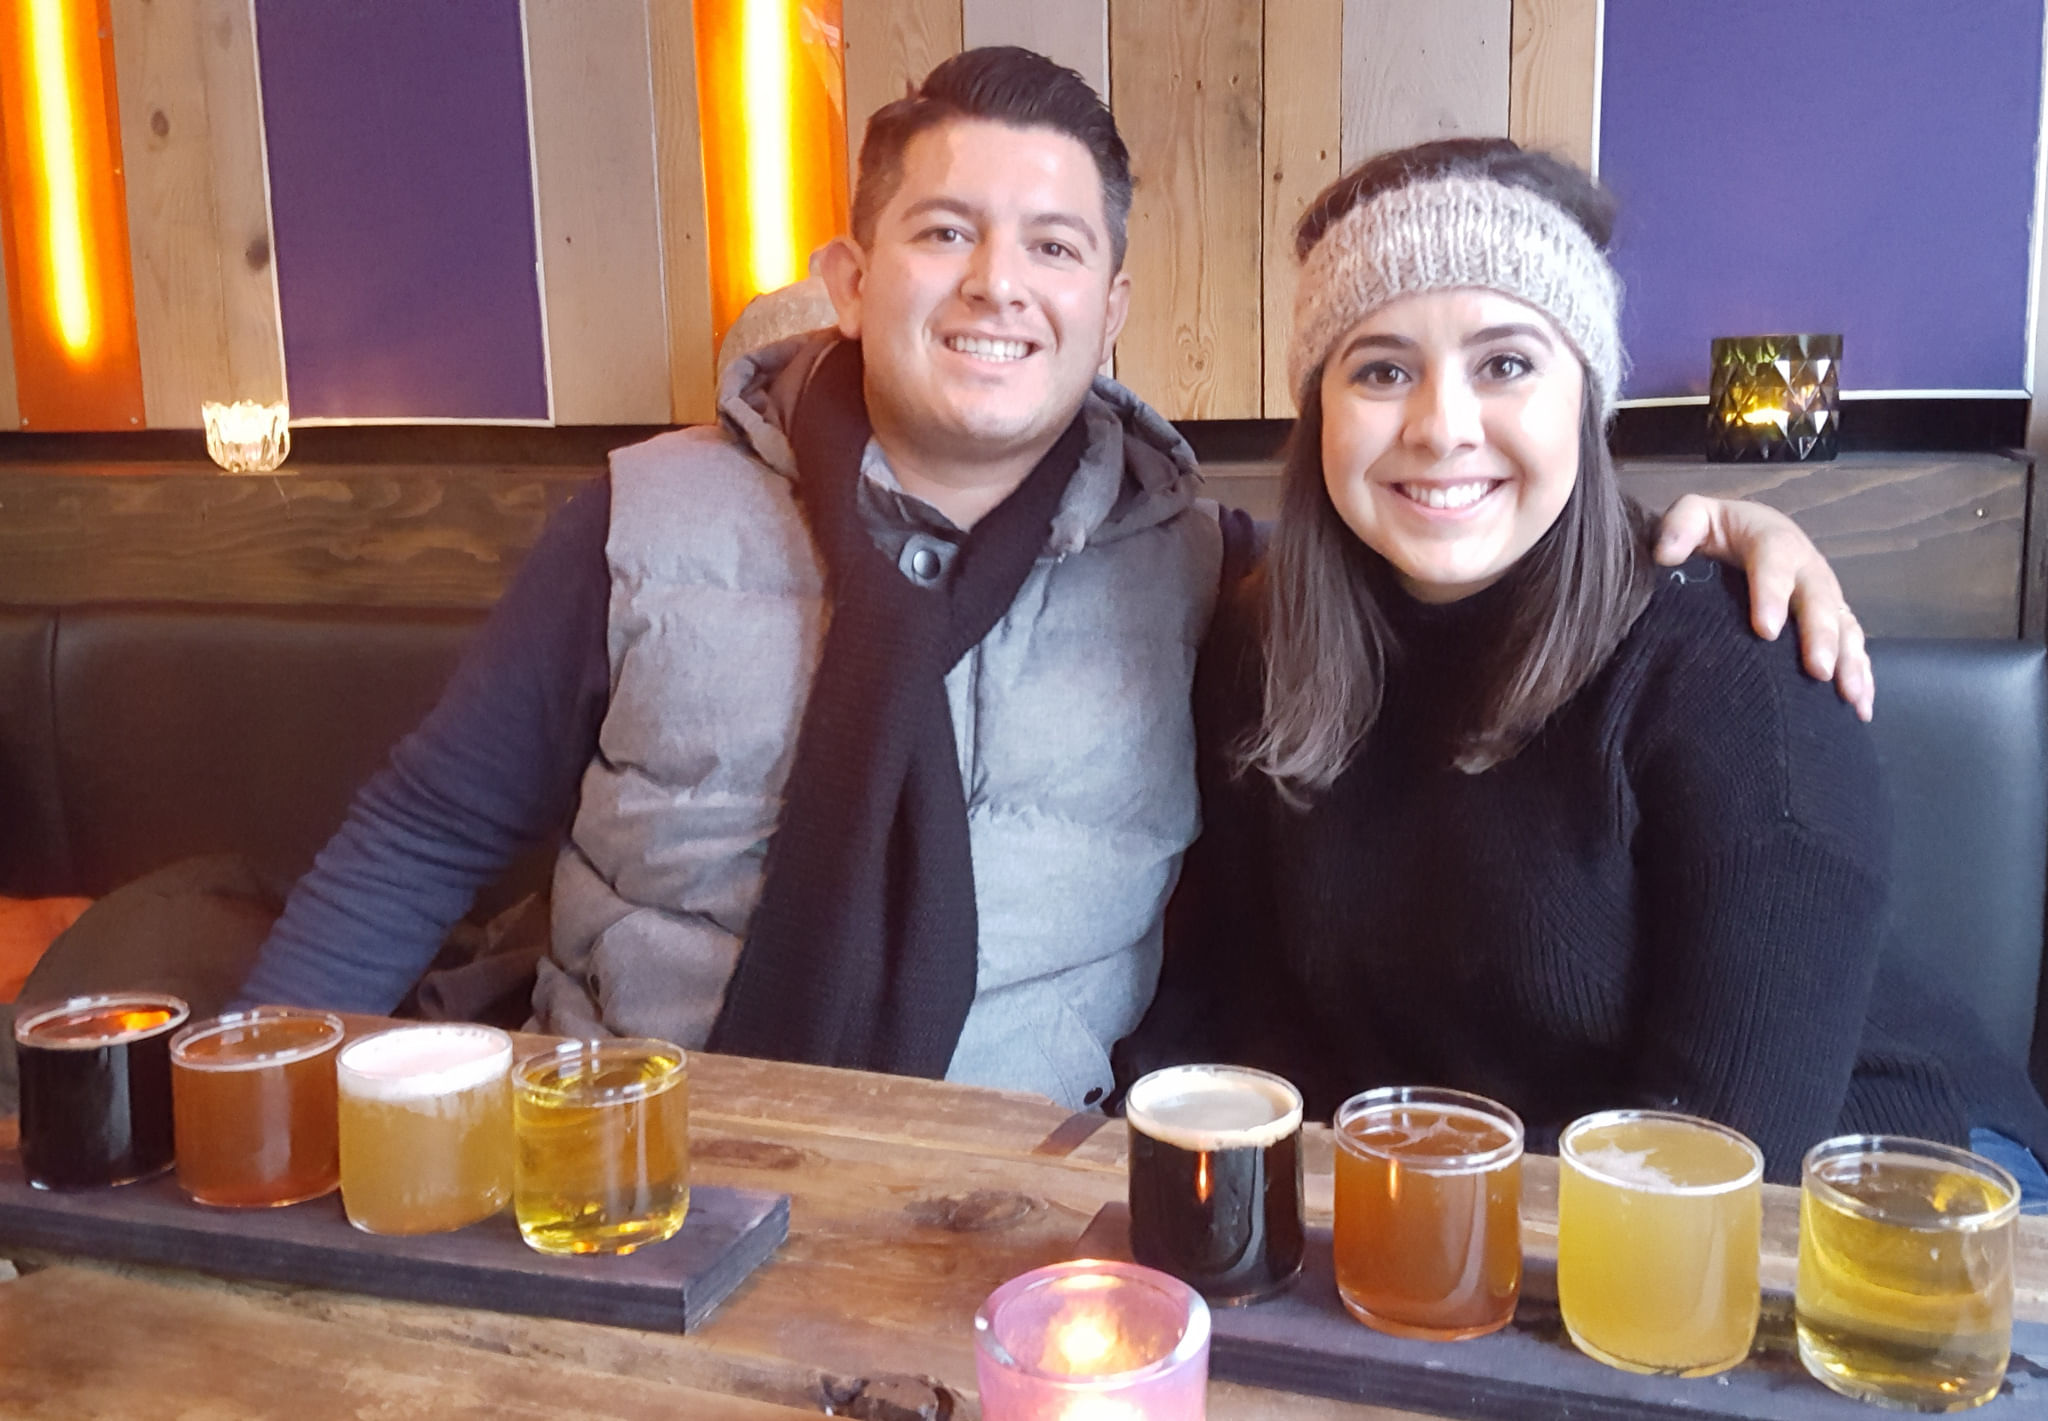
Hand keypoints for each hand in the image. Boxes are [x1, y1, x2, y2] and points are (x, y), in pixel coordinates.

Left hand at [1654, 494, 1872, 721]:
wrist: (1742, 536)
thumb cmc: (1715, 532)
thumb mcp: (1695, 517)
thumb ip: (1680, 526)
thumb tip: (1666, 553)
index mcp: (1772, 540)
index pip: (1774, 562)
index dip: (1771, 594)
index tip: (1765, 630)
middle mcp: (1806, 567)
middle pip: (1819, 599)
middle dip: (1820, 635)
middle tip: (1817, 670)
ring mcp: (1824, 595)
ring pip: (1844, 625)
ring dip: (1849, 660)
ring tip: (1848, 695)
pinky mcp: (1834, 619)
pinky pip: (1853, 645)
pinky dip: (1861, 674)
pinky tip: (1860, 705)